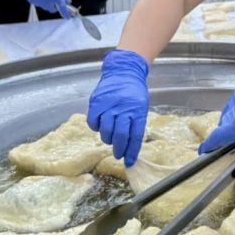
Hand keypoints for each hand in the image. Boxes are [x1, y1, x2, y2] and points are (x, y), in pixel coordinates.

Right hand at [16, 0, 70, 15]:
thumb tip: (67, 1)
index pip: (62, 8)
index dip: (66, 13)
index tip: (68, 17)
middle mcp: (47, 0)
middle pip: (52, 9)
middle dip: (54, 6)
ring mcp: (38, 1)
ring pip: (45, 7)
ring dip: (46, 3)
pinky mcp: (31, 0)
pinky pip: (38, 3)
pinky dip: (39, 0)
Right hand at [86, 49, 149, 164]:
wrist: (123, 72)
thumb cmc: (134, 92)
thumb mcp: (141, 107)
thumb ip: (135, 124)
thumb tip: (130, 146)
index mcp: (138, 111)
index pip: (135, 136)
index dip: (131, 151)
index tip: (129, 162)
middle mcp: (123, 109)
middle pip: (120, 135)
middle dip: (119, 149)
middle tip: (118, 154)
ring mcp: (109, 105)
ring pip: (105, 131)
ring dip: (108, 138)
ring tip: (110, 137)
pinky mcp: (96, 102)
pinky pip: (93, 122)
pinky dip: (96, 127)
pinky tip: (100, 126)